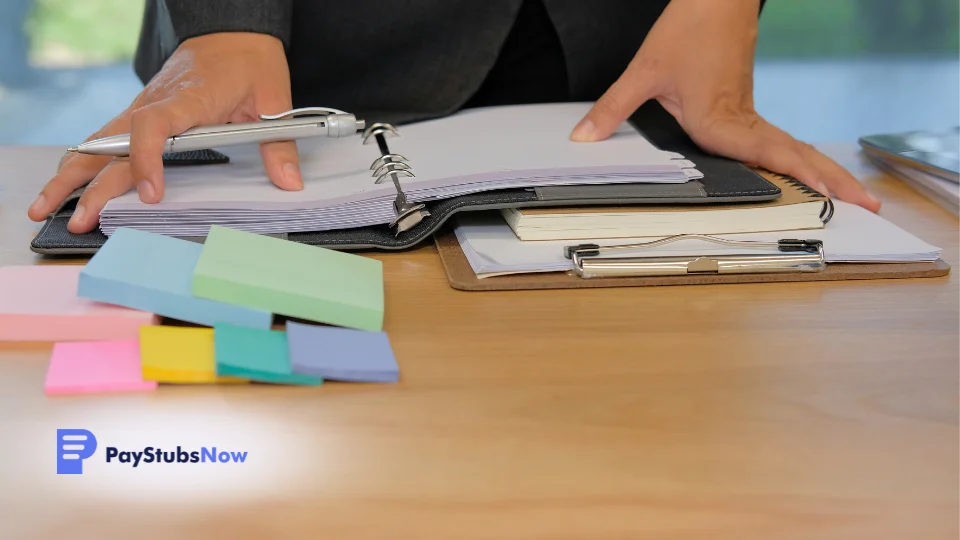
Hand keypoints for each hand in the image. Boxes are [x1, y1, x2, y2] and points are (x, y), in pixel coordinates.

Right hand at [27, 32, 301, 232]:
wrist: (232, 32)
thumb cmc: (250, 62)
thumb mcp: (274, 99)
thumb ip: (279, 143)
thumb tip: (290, 182)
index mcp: (189, 97)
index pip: (155, 124)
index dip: (147, 158)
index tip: (151, 192)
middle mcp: (156, 103)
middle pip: (113, 141)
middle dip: (90, 182)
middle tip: (76, 218)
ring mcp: (143, 108)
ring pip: (101, 141)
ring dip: (73, 173)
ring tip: (48, 206)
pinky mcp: (140, 114)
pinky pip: (108, 139)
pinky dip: (85, 161)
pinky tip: (69, 184)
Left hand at [570, 0, 880, 211]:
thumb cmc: (687, 28)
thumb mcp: (643, 71)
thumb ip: (613, 108)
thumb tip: (584, 137)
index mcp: (720, 116)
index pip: (762, 153)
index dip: (795, 175)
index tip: (825, 195)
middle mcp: (743, 118)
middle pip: (795, 154)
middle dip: (833, 181)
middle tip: (869, 205)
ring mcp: (751, 112)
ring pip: (794, 146)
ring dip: (827, 170)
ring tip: (858, 196)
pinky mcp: (748, 106)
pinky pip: (781, 138)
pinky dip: (803, 158)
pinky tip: (812, 173)